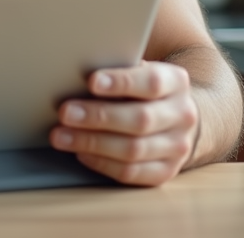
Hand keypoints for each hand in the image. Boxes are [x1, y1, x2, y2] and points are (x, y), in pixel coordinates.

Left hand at [49, 61, 198, 186]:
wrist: (176, 117)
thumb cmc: (143, 89)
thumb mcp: (138, 71)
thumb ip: (117, 70)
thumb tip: (75, 73)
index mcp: (176, 82)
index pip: (151, 82)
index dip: (121, 82)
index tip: (91, 81)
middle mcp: (182, 115)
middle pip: (140, 119)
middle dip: (98, 116)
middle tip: (64, 112)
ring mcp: (177, 147)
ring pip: (133, 150)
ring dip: (92, 143)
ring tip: (61, 136)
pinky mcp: (166, 171)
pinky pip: (130, 172)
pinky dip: (102, 163)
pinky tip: (81, 153)